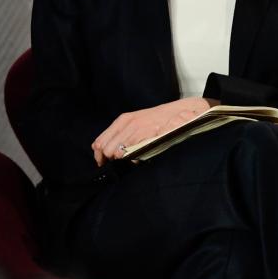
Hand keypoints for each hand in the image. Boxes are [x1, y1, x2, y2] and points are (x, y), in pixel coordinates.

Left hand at [91, 97, 214, 165]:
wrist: (179, 112)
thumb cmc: (157, 120)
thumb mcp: (136, 122)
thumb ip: (122, 134)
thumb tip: (106, 150)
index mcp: (122, 120)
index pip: (100, 141)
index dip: (99, 156)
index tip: (103, 164)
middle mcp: (127, 124)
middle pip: (105, 149)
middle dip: (108, 160)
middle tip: (114, 166)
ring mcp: (138, 129)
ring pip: (117, 152)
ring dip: (120, 161)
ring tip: (127, 163)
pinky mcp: (148, 135)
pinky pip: (132, 152)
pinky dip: (132, 159)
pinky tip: (136, 161)